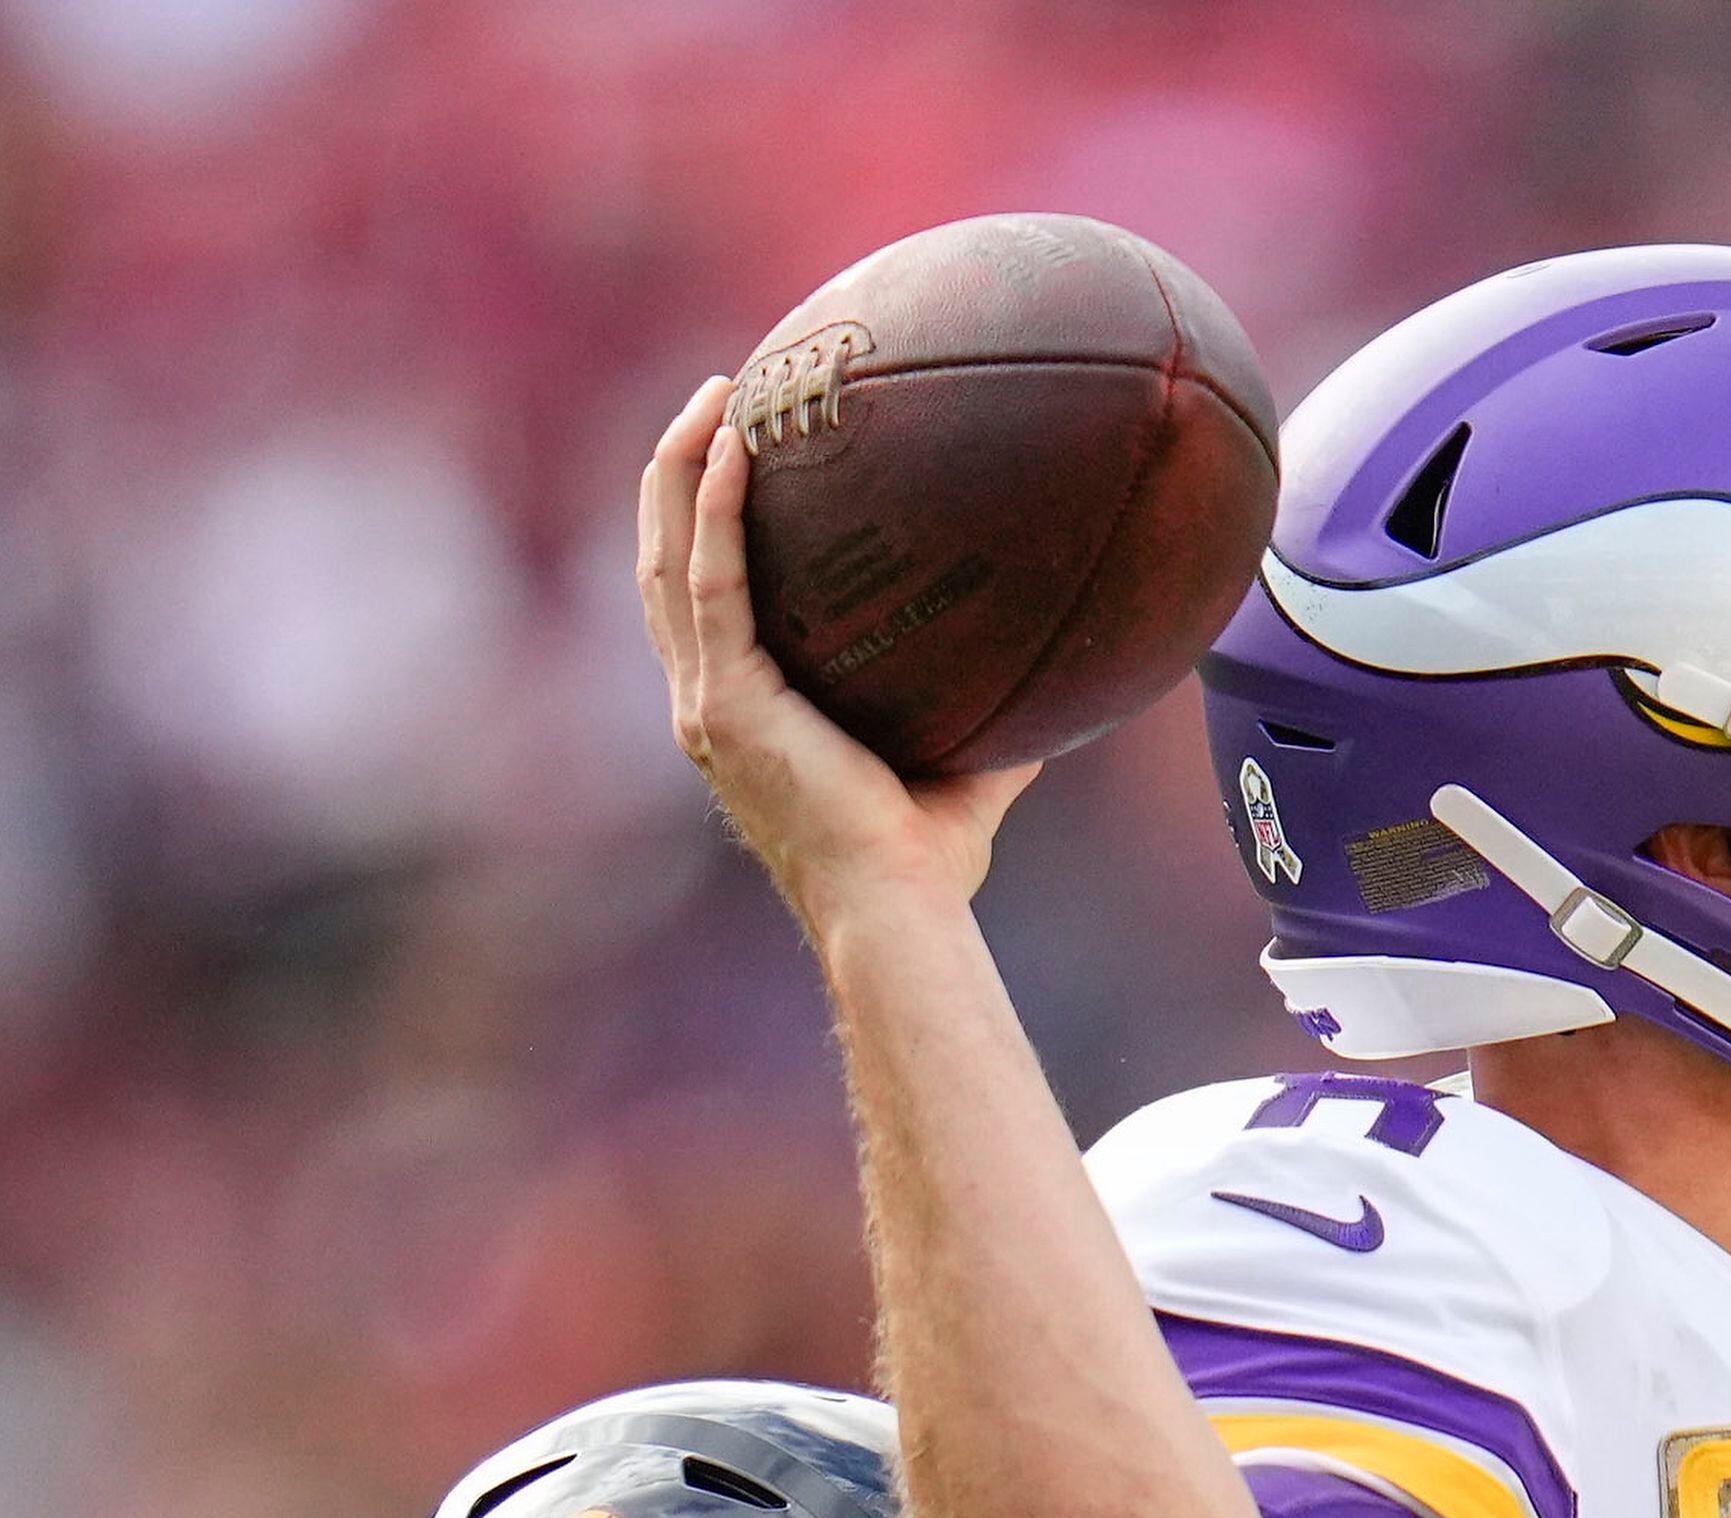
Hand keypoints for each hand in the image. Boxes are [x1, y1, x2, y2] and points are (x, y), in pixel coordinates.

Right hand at [631, 379, 1041, 921]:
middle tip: (721, 396)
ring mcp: (705, 703)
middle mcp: (705, 703)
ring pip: (667, 558)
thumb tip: (1067, 657)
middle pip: (662, 561)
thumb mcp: (968, 764)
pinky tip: (739, 445)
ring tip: (717, 395)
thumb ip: (997, 709)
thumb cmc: (929, 862)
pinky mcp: (724, 704)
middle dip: (677, 472)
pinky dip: (717, 509)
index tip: (740, 448)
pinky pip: (712, 581)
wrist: (899, 910)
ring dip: (681, 468)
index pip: (701, 603)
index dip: (704, 523)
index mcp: (741, 714)